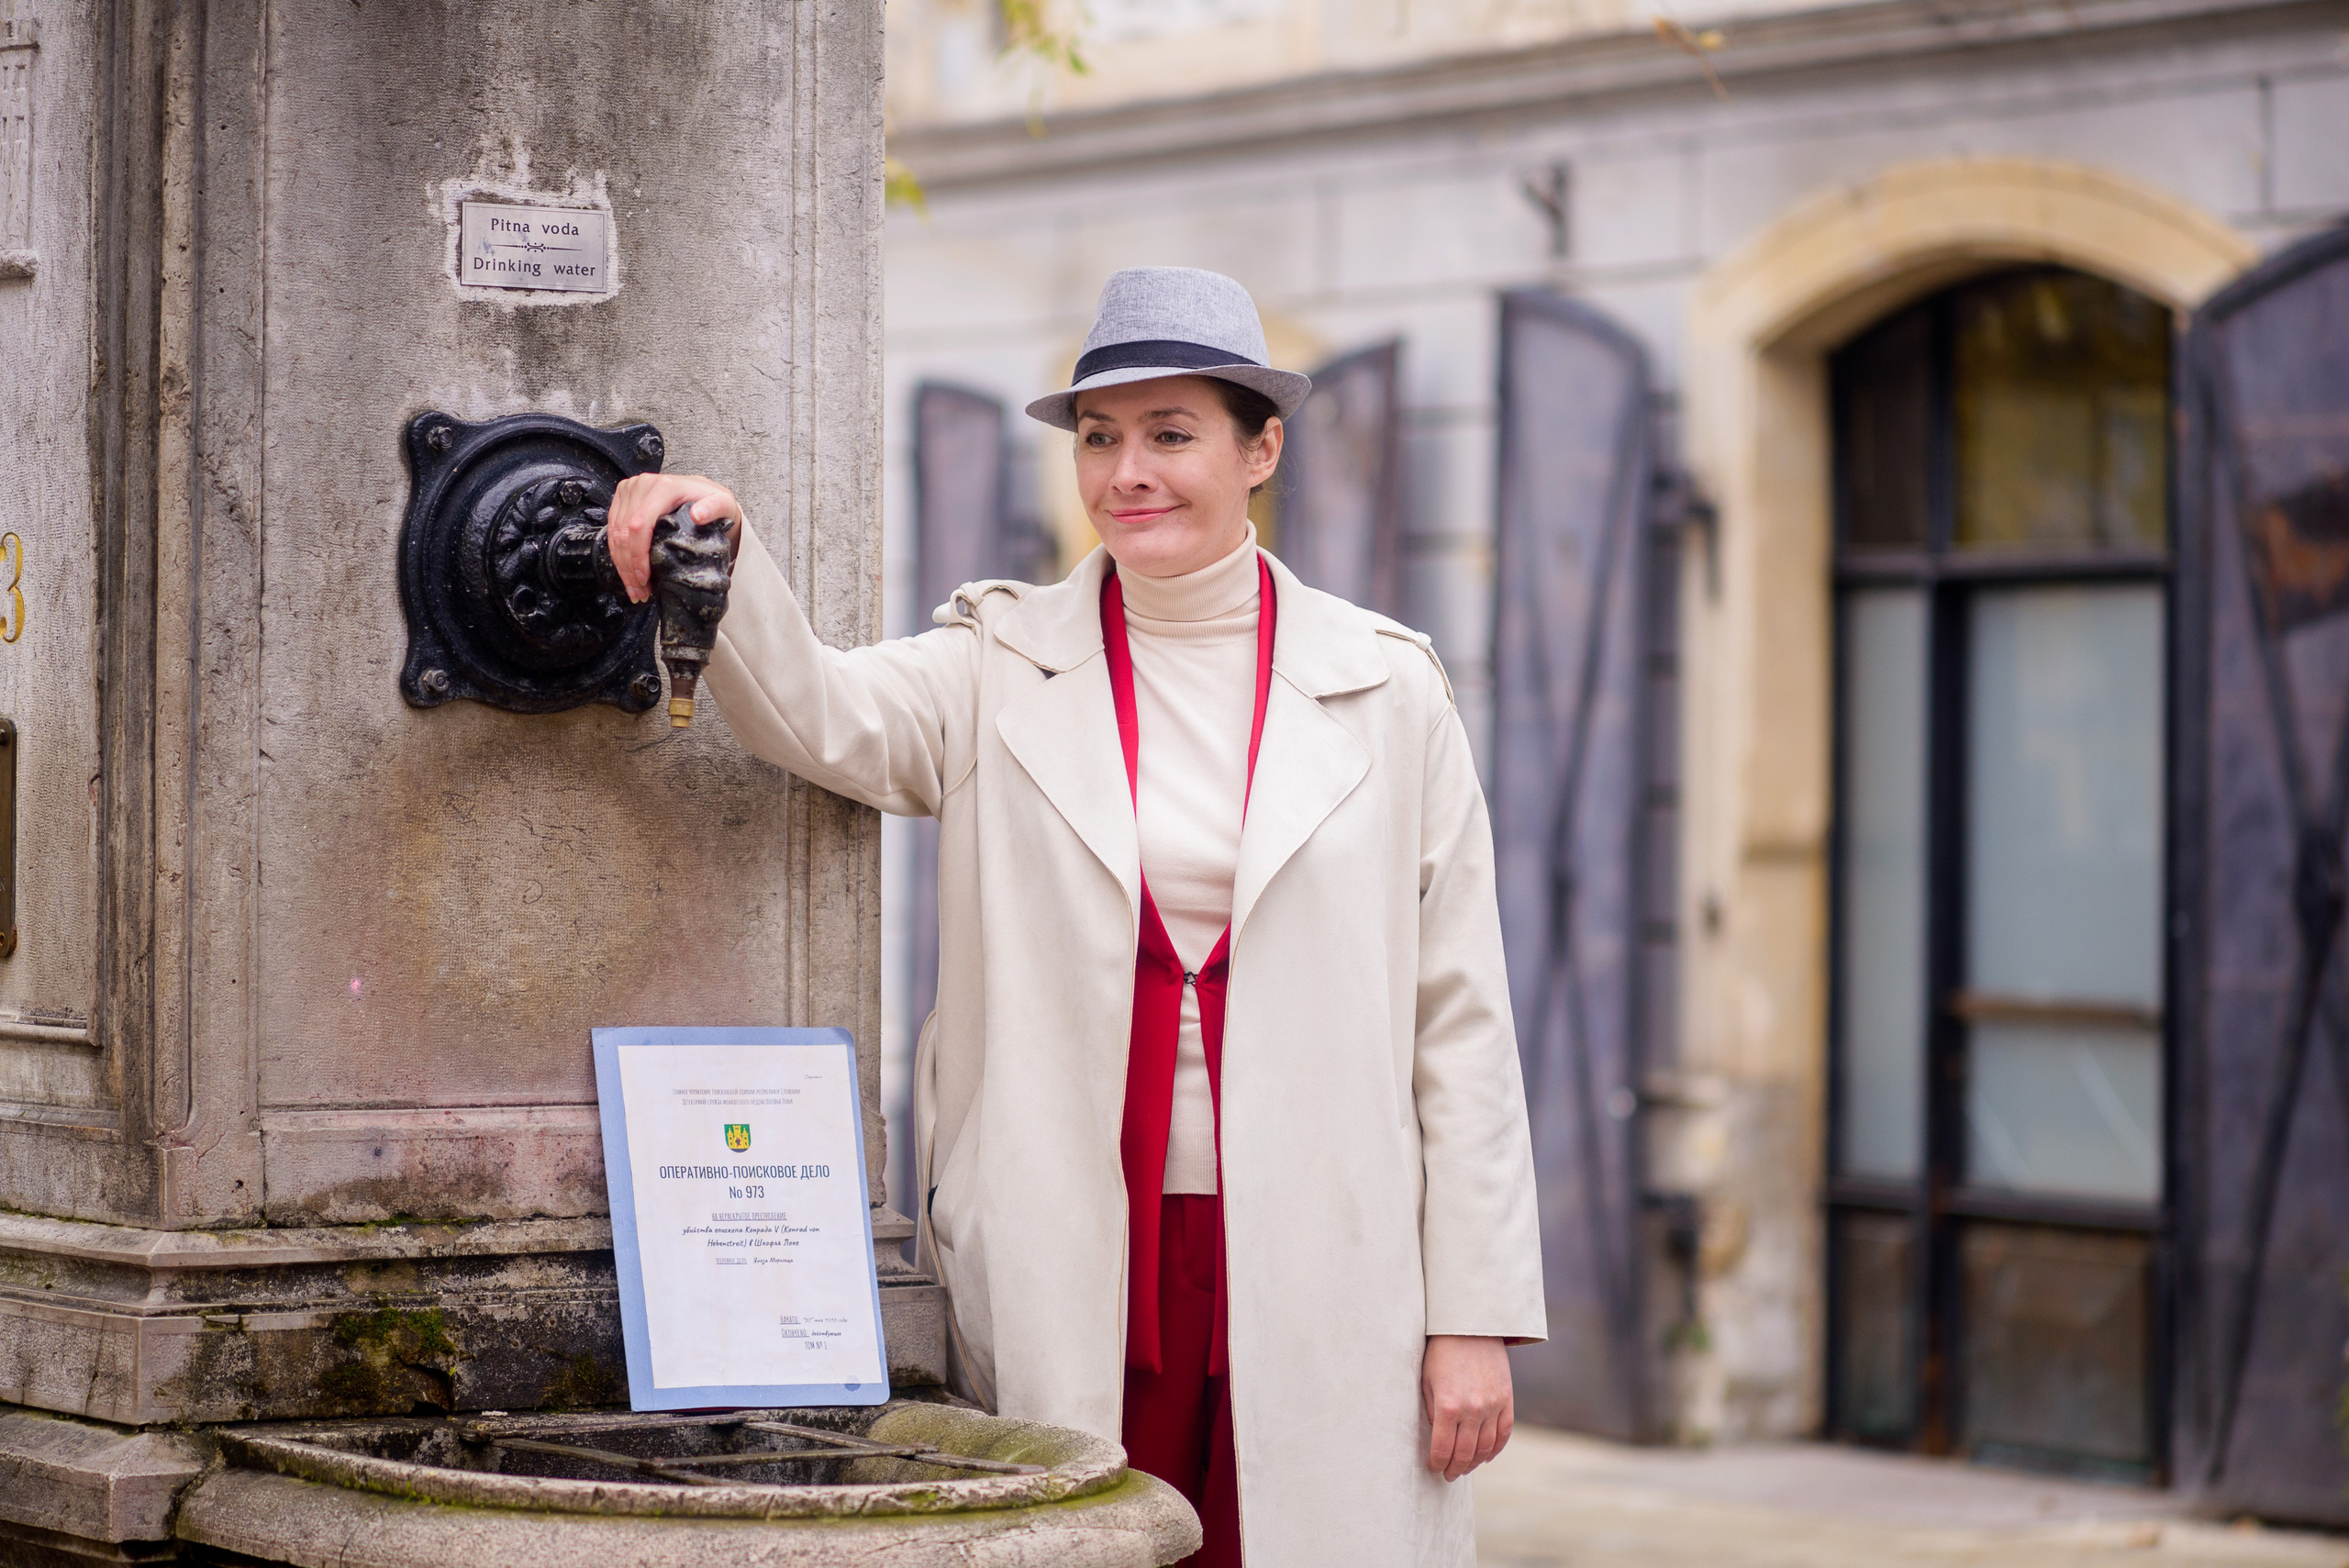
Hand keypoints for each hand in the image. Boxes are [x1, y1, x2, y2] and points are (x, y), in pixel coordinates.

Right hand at [607, 473, 742, 603]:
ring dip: (622, 565)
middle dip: (629, 567)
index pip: (640, 525)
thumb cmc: (712, 501)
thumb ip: (715, 509)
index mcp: (663, 488)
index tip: (645, 578)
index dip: (638, 555)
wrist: (700, 490)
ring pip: (615, 533)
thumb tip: (698, 516)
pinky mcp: (622, 498)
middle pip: (624, 532)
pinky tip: (627, 573)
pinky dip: (618, 554)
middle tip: (639, 592)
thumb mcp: (723, 504)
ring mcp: (629, 490)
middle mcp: (642, 485)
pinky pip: (612, 529)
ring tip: (634, 589)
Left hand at [1422, 1334, 1513, 1480]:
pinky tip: (1486, 1457)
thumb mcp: (1428, 1381)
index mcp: (1448, 1406)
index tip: (1434, 1468)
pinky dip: (1496, 1449)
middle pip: (1465, 1453)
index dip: (1437, 1463)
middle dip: (1455, 1468)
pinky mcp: (1507, 1399)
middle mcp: (1473, 1409)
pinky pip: (1504, 1433)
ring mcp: (1493, 1405)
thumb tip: (1439, 1437)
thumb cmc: (1441, 1352)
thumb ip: (1433, 1411)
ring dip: (1474, 1462)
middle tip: (1448, 1475)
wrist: (1470, 1326)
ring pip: (1486, 1447)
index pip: (1443, 1448)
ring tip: (1464, 1468)